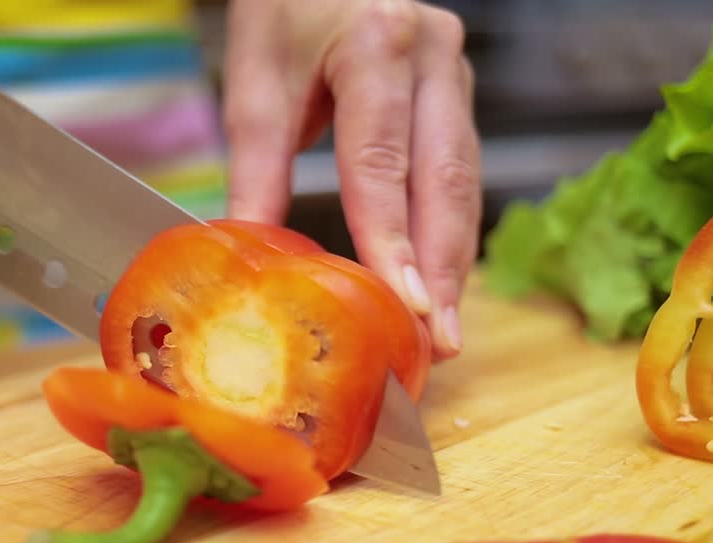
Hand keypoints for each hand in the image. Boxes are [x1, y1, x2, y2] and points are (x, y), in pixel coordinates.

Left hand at [222, 0, 479, 360]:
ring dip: (454, 260)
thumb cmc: (287, 8)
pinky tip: (440, 278)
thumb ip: (258, 170)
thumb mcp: (259, 82)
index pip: (382, 162)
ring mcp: (454, 71)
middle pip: (443, 179)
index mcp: (376, 45)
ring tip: (443, 328)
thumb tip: (248, 255)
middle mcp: (432, 55)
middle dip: (441, 269)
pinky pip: (461, 171)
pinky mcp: (457, 90)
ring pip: (463, 180)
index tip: (402, 305)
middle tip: (437, 340)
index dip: (392, 240)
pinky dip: (450, 230)